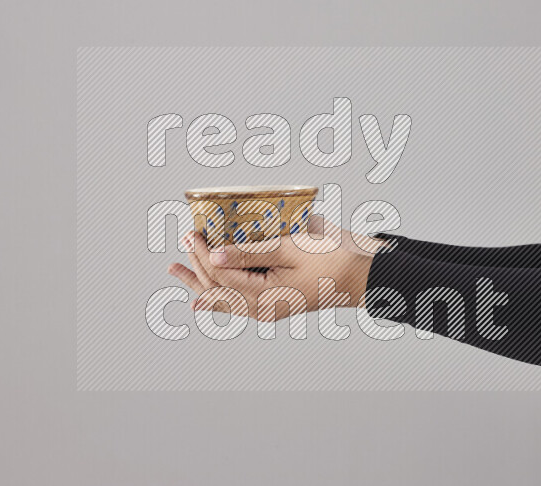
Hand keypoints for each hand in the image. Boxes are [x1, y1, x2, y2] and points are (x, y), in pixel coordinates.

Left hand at [167, 217, 386, 320]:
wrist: (363, 275)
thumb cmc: (333, 257)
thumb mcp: (290, 248)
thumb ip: (250, 252)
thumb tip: (215, 256)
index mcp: (264, 296)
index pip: (221, 275)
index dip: (203, 253)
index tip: (193, 232)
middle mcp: (263, 308)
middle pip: (218, 288)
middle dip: (197, 265)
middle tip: (185, 239)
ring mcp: (269, 308)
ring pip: (224, 298)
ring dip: (201, 283)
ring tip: (178, 271)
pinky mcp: (276, 303)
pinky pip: (238, 302)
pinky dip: (219, 296)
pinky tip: (206, 298)